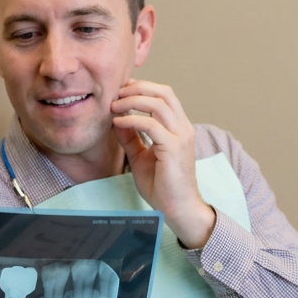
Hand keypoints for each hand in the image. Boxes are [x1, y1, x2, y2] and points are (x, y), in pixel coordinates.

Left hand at [110, 79, 216, 248]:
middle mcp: (183, 128)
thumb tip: (116, 121)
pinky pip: (150, 125)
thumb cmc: (162, 187)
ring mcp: (181, 136)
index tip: (120, 91)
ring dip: (132, 101)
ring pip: (158, 103)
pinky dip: (132, 120)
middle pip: (163, 92)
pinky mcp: (173, 148)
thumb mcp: (141, 158)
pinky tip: (118, 123)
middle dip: (137, 88)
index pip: (164, 96)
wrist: (178, 209)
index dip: (142, 88)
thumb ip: (131, 139)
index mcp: (178, 127)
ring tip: (114, 106)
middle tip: (115, 93)